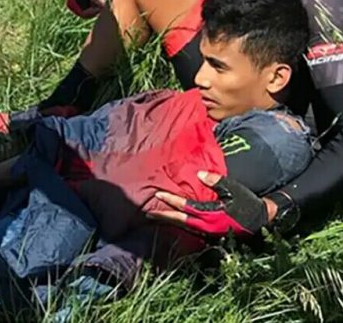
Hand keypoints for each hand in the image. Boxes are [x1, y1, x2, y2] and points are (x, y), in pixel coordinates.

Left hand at [146, 171, 269, 237]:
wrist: (262, 220)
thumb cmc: (247, 202)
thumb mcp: (233, 189)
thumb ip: (216, 181)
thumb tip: (198, 174)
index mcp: (211, 215)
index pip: (185, 207)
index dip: (171, 200)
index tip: (157, 194)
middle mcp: (207, 226)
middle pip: (180, 221)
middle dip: (163, 216)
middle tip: (147, 213)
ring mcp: (209, 233)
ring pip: (184, 227)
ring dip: (170, 221)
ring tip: (156, 216)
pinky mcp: (211, 235)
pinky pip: (191, 230)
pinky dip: (180, 225)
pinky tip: (173, 221)